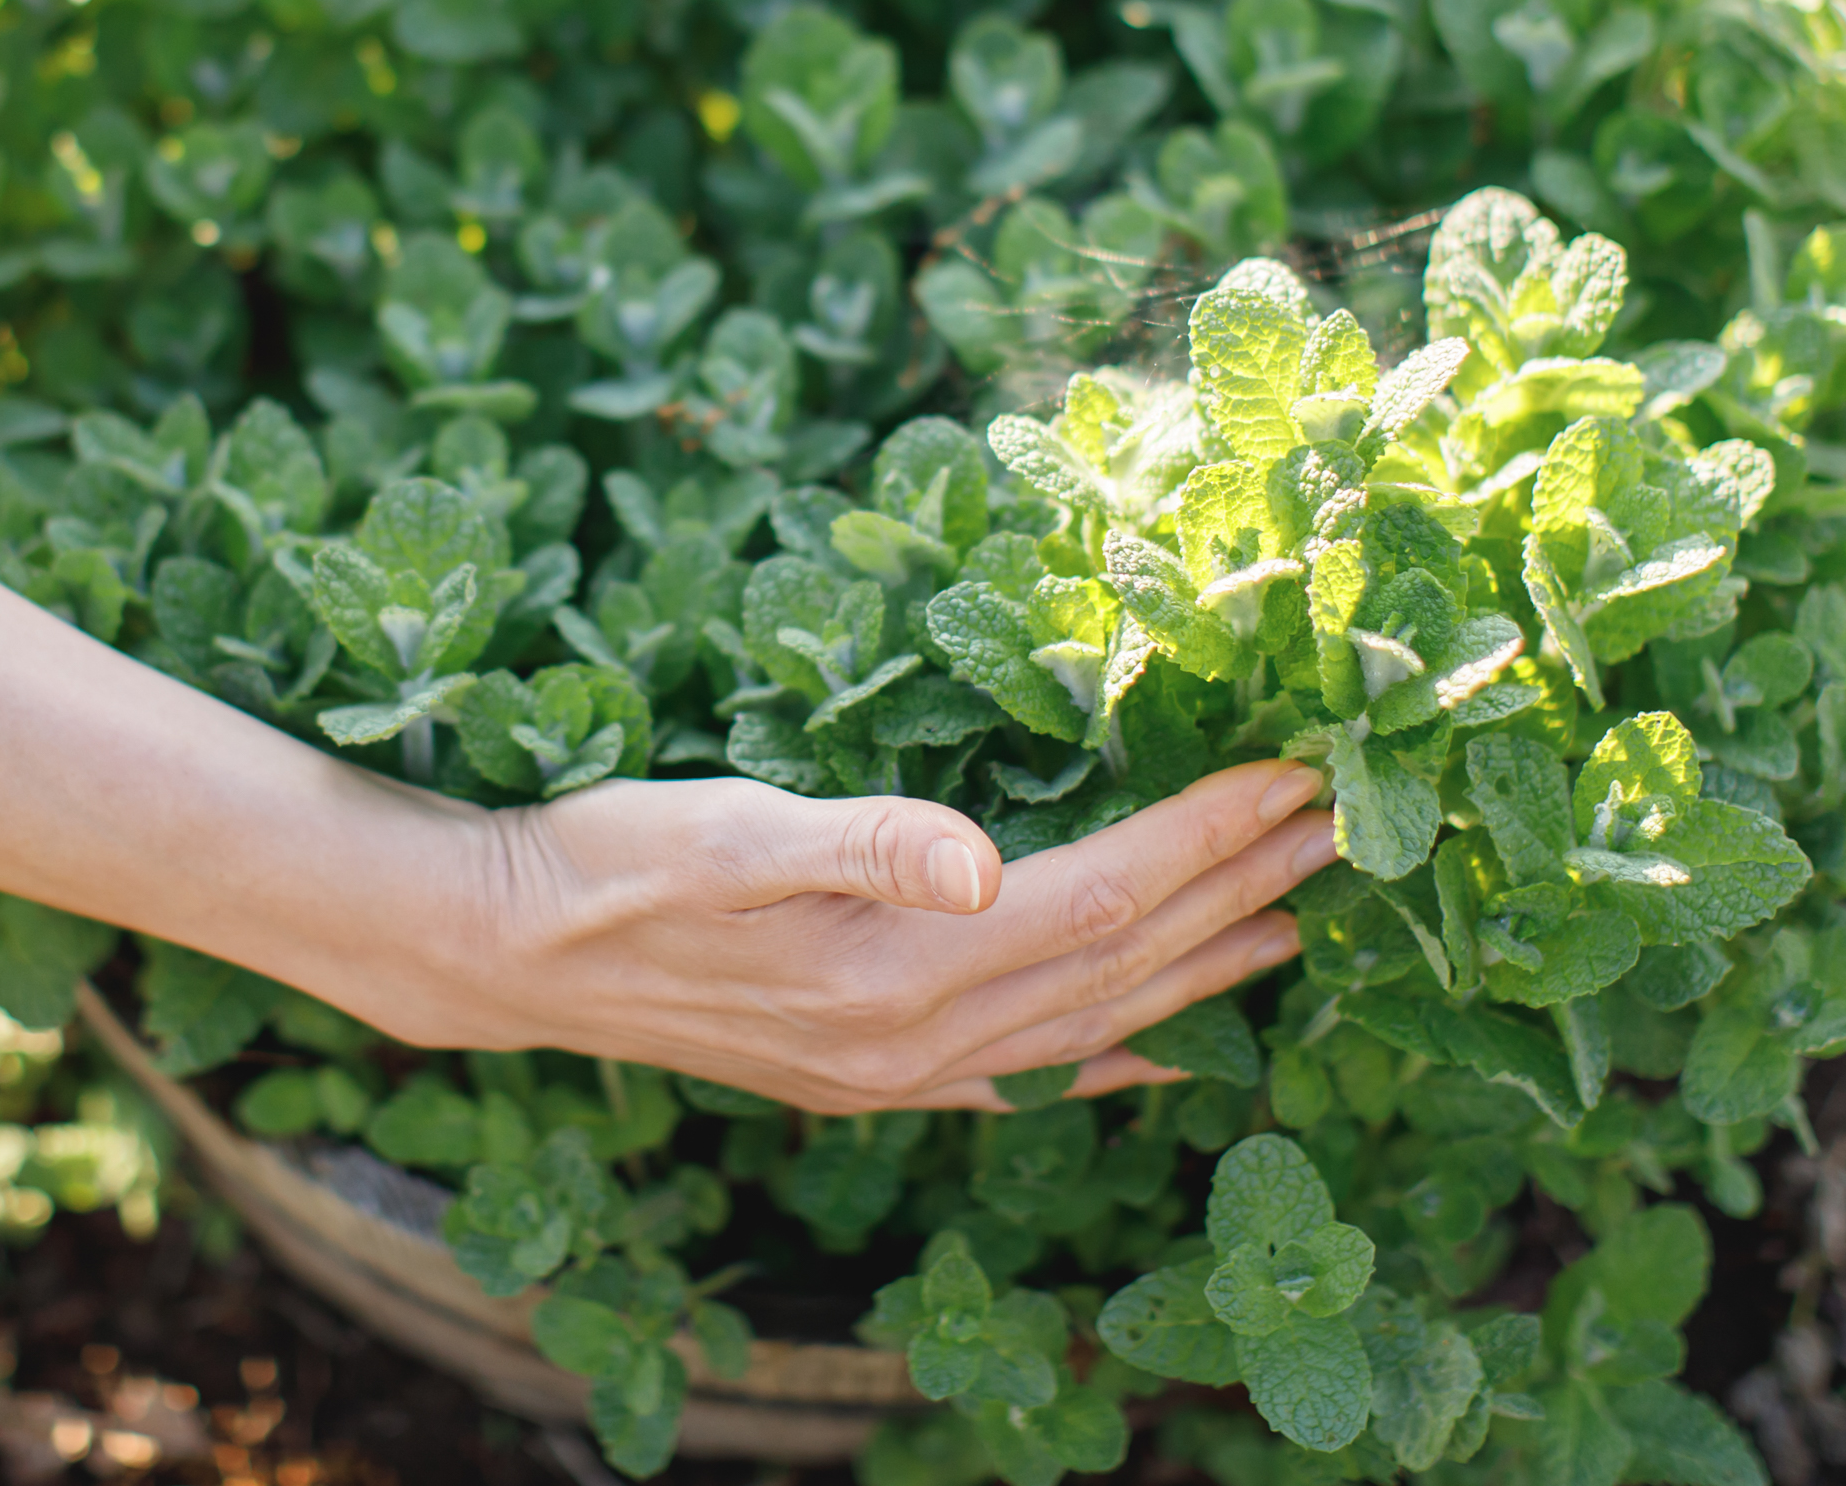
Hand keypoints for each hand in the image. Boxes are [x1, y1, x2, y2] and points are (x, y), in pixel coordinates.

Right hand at [368, 758, 1337, 1111]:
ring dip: (1200, 968)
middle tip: (1345, 826)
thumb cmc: (602, 861)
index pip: (1107, 891)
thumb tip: (983, 859)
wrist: (499, 950)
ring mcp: (895, 1072)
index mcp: (902, 966)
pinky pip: (1026, 1076)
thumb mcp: (718, 825)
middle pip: (1125, 958)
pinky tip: (1156, 1047)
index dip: (1210, 831)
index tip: (1299, 770)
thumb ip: (860, 839)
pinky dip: (1111, 1054)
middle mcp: (918, 1041)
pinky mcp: (864, 1074)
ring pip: (1093, 1021)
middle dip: (1241, 888)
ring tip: (1294, 921)